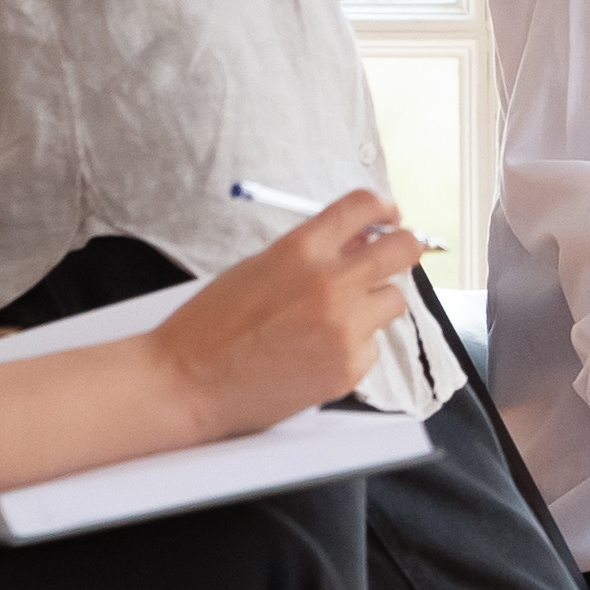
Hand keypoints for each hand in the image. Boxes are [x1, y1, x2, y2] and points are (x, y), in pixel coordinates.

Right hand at [157, 193, 420, 435]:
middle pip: (403, 249)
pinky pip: (373, 346)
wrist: (186, 382)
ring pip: (395, 301)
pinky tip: (314, 354)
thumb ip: (311, 252)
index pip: (364, 206)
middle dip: (403, 249)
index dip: (383, 208)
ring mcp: (344, 327)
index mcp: (301, 250)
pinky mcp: (350, 367)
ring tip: (334, 318)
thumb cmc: (210, 326)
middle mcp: (330, 284)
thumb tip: (359, 240)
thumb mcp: (257, 269)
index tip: (388, 215)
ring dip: (374, 303)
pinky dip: (353, 347)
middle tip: (394, 257)